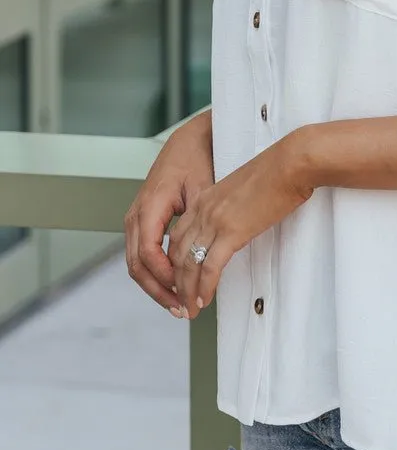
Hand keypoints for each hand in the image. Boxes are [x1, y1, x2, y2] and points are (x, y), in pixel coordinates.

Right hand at [124, 110, 213, 312]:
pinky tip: (175, 286)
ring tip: (180, 305)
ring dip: (157, 287)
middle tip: (183, 310)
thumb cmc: (197, 158)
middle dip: (159, 291)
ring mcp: (137, 219)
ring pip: (138, 264)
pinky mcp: (144, 222)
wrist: (189, 140)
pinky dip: (157, 274)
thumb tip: (206, 252)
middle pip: (138, 266)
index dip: (166, 279)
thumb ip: (201, 219)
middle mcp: (137, 215)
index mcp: (149, 206)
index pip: (149, 254)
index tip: (186, 293)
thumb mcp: (203, 186)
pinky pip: (144, 255)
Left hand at [167, 130, 314, 318]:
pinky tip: (204, 299)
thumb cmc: (276, 172)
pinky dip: (204, 287)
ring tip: (190, 309)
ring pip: (188, 264)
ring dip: (187, 291)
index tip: (180, 279)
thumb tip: (236, 223)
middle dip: (176, 282)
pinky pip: (210, 267)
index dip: (174, 262)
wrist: (290, 164)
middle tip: (181, 301)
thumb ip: (231, 207)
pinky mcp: (232, 232)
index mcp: (205, 199)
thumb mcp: (242, 189)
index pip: (177, 236)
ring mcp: (215, 221)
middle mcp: (203, 210)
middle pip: (176, 254)